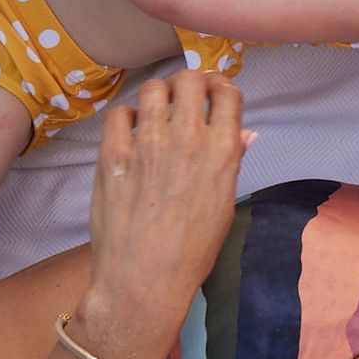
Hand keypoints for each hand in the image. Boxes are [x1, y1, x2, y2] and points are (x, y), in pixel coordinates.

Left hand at [79, 73, 255, 344]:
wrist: (144, 279)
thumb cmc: (192, 251)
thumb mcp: (223, 205)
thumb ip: (231, 161)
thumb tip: (245, 133)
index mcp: (222, 151)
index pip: (228, 93)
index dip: (220, 87)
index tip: (213, 93)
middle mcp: (188, 137)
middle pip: (190, 80)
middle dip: (189, 84)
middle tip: (183, 98)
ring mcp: (148, 141)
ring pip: (154, 88)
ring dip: (158, 96)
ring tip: (155, 111)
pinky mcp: (114, 152)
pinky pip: (119, 113)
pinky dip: (126, 118)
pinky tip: (128, 134)